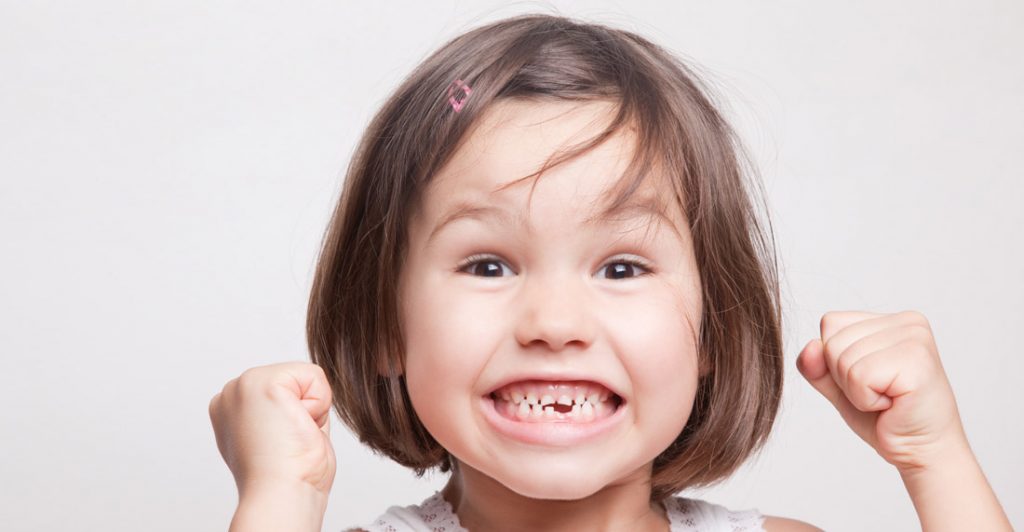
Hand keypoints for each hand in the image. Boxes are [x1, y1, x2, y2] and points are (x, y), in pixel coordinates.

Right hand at [208, 361, 336, 499]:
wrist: (282, 495)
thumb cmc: (289, 477)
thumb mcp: (282, 436)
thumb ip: (285, 412)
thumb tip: (300, 405)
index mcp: (232, 410)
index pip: (286, 391)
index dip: (298, 417)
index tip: (283, 444)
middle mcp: (231, 395)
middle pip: (296, 380)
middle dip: (305, 410)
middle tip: (289, 440)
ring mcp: (241, 385)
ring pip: (305, 376)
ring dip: (311, 408)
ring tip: (291, 434)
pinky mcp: (260, 381)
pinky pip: (314, 376)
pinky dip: (318, 404)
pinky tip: (296, 426)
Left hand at [796, 311, 970, 472]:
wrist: (922, 452)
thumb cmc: (886, 418)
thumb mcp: (840, 386)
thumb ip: (817, 366)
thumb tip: (809, 347)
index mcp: (890, 320)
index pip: (830, 323)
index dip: (835, 361)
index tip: (869, 380)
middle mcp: (907, 322)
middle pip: (833, 341)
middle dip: (845, 378)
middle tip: (880, 394)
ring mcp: (915, 338)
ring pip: (843, 359)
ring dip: (857, 392)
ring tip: (888, 399)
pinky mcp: (917, 361)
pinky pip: (859, 376)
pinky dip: (866, 400)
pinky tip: (893, 405)